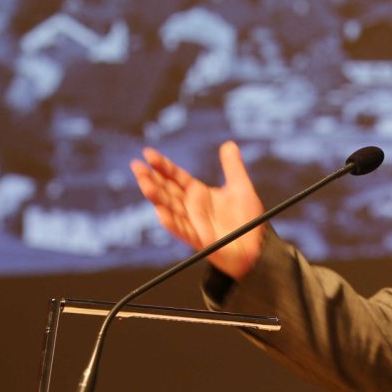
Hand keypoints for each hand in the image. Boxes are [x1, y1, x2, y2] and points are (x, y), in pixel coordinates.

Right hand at [131, 141, 265, 279]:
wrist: (256, 247)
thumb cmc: (246, 220)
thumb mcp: (241, 187)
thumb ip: (232, 167)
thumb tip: (229, 144)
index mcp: (198, 193)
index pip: (175, 176)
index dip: (162, 165)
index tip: (148, 154)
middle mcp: (191, 207)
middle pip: (166, 191)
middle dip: (151, 179)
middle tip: (136, 166)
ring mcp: (193, 223)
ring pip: (170, 208)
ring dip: (156, 198)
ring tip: (144, 185)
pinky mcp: (199, 239)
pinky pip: (183, 231)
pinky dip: (172, 223)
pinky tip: (161, 214)